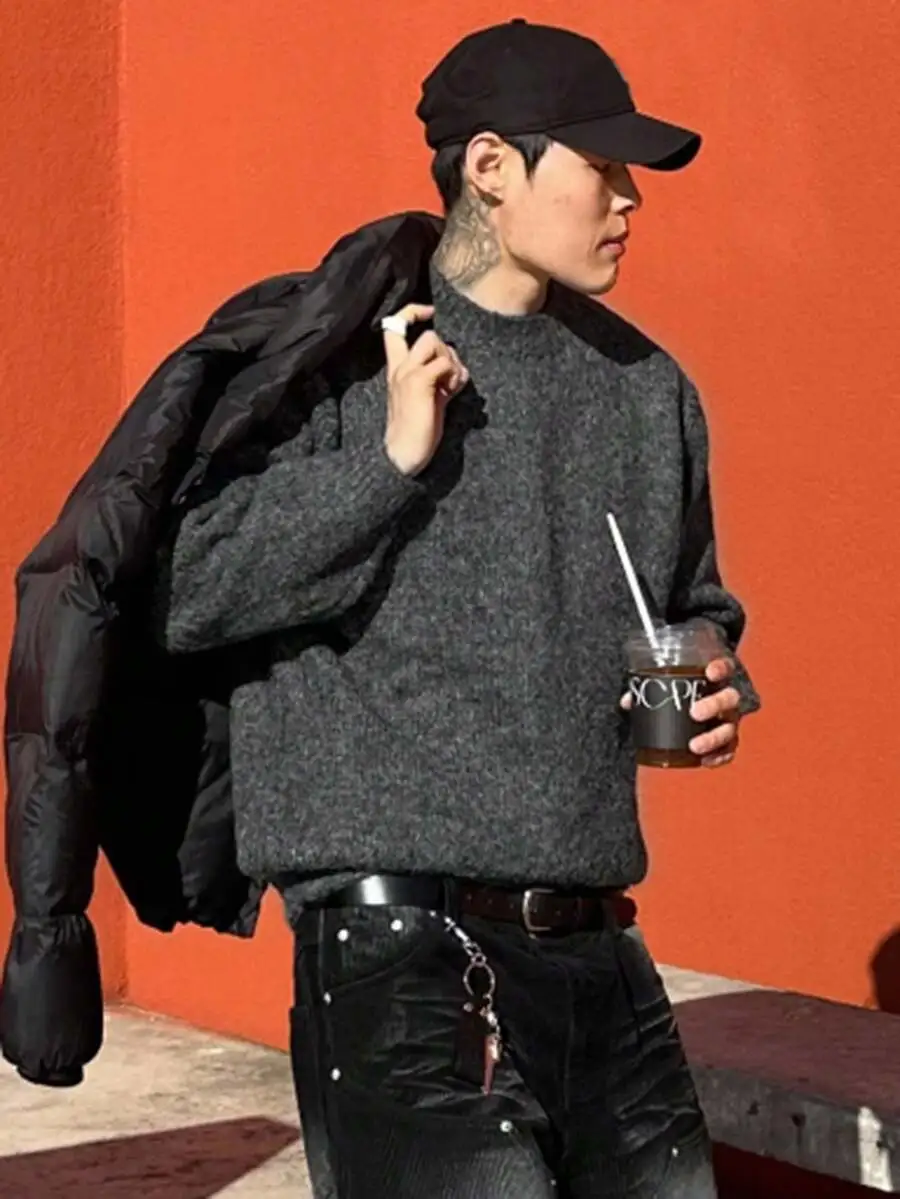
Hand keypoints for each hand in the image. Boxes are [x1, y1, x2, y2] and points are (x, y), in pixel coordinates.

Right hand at [382, 304, 468, 475]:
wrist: (403, 456)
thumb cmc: (417, 431)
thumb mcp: (430, 397)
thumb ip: (439, 378)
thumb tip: (458, 367)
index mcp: (397, 370)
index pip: (394, 327)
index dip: (412, 312)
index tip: (429, 312)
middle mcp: (399, 368)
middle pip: (427, 335)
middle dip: (447, 351)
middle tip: (450, 377)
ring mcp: (407, 374)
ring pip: (434, 342)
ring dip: (451, 362)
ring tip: (451, 386)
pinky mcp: (419, 383)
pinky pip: (444, 364)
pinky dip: (454, 375)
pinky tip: (451, 393)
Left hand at [619, 656, 741, 768]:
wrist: (697, 713)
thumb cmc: (680, 696)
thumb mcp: (667, 689)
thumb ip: (648, 690)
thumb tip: (628, 701)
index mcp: (714, 680)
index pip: (725, 668)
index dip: (720, 668)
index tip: (708, 673)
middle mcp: (727, 700)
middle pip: (730, 698)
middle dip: (714, 705)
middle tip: (694, 713)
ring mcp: (729, 721)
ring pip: (730, 728)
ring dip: (714, 737)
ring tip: (694, 746)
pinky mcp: (728, 742)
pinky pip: (729, 751)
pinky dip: (719, 756)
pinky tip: (705, 761)